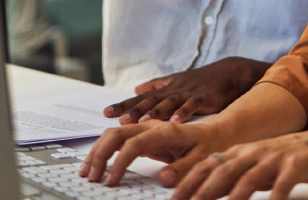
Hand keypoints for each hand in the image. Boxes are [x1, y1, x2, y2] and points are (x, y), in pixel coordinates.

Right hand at [80, 120, 224, 187]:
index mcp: (166, 131)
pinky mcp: (145, 137)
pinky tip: (97, 164)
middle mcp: (153, 126)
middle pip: (117, 134)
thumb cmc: (212, 145)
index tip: (111, 182)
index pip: (134, 145)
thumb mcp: (204, 160)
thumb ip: (184, 169)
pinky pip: (120, 141)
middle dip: (100, 154)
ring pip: (114, 135)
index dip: (119, 163)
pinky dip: (105, 151)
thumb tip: (163, 178)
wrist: (220, 132)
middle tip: (91, 177)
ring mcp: (147, 130)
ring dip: (98, 151)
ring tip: (87, 172)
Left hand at [104, 57, 269, 123]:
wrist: (229, 72)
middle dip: (135, 110)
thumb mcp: (177, 81)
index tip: (106, 113)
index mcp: (166, 90)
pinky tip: (176, 120)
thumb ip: (156, 86)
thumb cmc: (201, 80)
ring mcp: (189, 94)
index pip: (140, 99)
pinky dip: (184, 112)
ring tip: (142, 120)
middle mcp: (174, 91)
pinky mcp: (205, 98)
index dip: (124, 105)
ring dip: (155, 112)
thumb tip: (135, 89)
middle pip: (151, 101)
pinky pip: (193, 105)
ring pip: (169, 103)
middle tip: (120, 119)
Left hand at [171, 127, 307, 199]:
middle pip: (223, 170)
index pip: (209, 164)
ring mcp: (275, 157)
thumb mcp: (259, 166)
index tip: (175, 197)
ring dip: (234, 196)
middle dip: (203, 190)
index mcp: (242, 151)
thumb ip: (235, 178)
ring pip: (249, 177)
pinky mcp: (296, 165)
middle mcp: (255, 151)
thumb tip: (207, 193)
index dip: (190, 181)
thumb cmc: (289, 159)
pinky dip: (274, 197)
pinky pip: (283, 184)